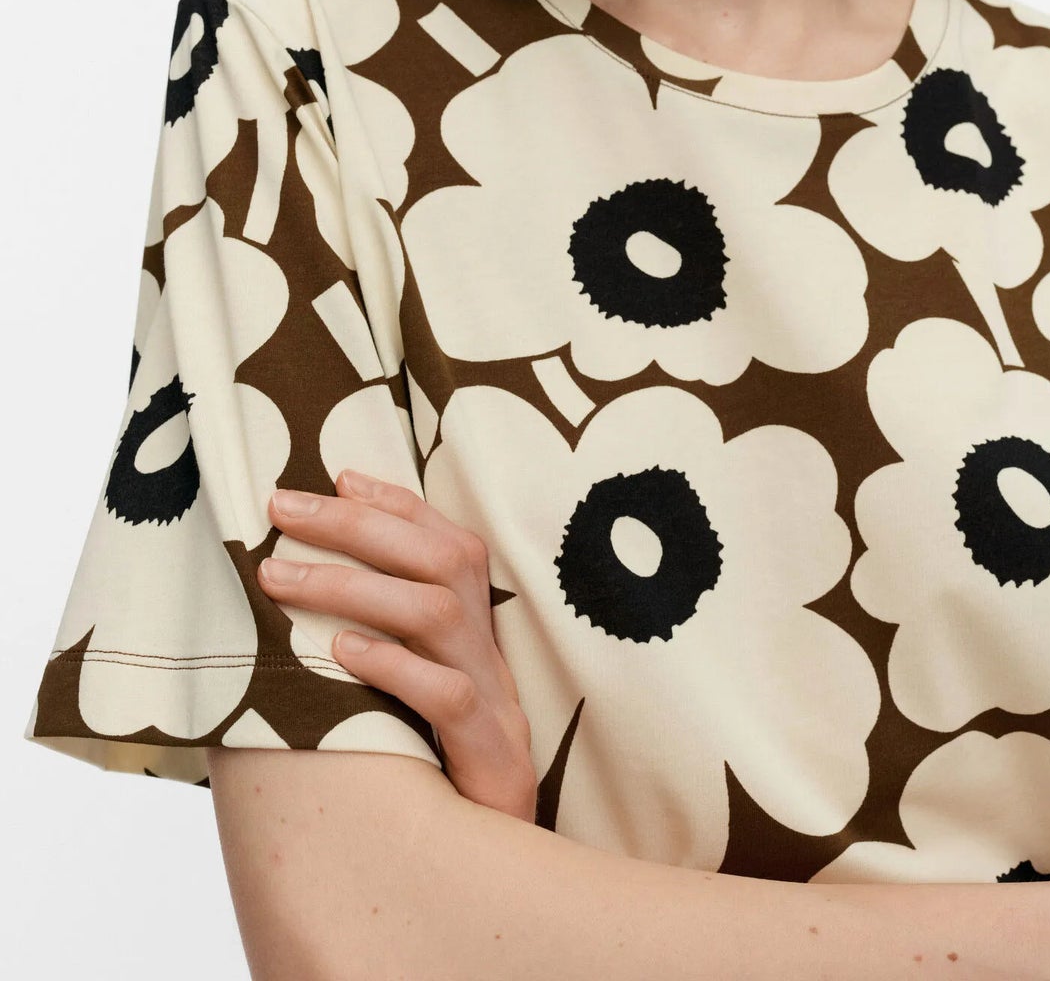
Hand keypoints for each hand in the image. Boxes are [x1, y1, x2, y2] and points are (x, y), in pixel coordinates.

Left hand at [258, 470, 537, 822]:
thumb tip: (290, 578)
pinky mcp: (487, 747)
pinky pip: (446, 694)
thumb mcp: (411, 684)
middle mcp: (487, 646)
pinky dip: (392, 664)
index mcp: (475, 624)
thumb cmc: (436, 759)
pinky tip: (339, 652)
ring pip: (438, 614)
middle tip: (281, 507)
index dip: (397, 502)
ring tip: (280, 576)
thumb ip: (377, 633)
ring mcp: (492, 694)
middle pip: (440, 559)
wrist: (491, 850)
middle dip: (358, 525)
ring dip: (355, 586)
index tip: (337, 476)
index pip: (445, 538)